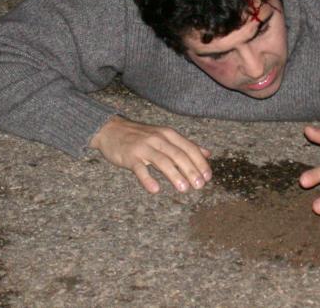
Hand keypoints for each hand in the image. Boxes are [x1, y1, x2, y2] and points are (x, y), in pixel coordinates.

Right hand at [89, 116, 211, 193]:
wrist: (110, 129)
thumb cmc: (141, 136)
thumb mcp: (165, 136)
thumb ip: (185, 145)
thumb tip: (208, 153)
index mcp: (169, 134)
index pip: (189, 148)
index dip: (200, 163)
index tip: (208, 177)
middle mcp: (158, 139)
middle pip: (179, 155)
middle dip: (191, 170)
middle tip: (200, 186)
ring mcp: (144, 147)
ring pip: (163, 161)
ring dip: (175, 175)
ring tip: (184, 189)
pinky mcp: (130, 156)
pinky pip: (140, 169)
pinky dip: (148, 179)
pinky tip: (155, 190)